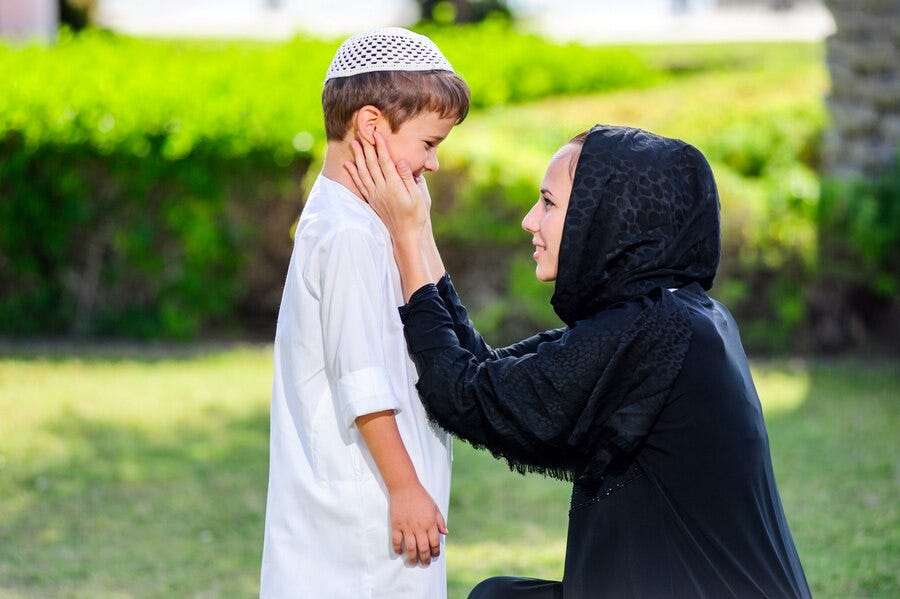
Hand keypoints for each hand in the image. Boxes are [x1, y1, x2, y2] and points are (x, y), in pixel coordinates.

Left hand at [344, 132, 426, 246]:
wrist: (405, 236)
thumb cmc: (416, 216)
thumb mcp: (418, 197)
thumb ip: (408, 179)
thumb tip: (401, 162)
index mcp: (394, 186)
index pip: (386, 162)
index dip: (381, 147)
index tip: (377, 134)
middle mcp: (382, 189)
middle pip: (371, 164)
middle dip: (367, 147)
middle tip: (362, 132)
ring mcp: (375, 195)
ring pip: (363, 172)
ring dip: (358, 157)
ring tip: (354, 143)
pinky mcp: (371, 200)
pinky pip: (360, 184)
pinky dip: (353, 173)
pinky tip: (349, 164)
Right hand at [389, 481, 447, 565]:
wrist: (405, 487)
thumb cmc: (421, 497)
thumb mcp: (435, 507)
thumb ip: (440, 521)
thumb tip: (445, 533)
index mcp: (430, 523)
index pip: (435, 543)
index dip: (435, 552)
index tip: (434, 556)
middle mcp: (419, 527)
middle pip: (423, 548)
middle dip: (425, 559)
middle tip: (425, 564)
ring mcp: (407, 527)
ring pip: (410, 548)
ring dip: (412, 558)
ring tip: (413, 563)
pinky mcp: (396, 525)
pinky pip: (396, 541)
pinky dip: (397, 549)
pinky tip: (399, 553)